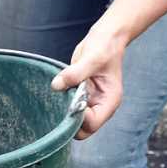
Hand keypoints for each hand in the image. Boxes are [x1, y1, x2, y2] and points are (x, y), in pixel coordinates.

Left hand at [53, 24, 125, 138]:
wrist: (105, 38)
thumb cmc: (104, 47)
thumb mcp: (92, 58)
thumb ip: (75, 73)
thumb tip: (57, 85)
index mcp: (109, 101)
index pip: (93, 123)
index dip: (79, 118)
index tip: (70, 101)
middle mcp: (100, 105)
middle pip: (83, 129)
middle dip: (70, 120)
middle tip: (60, 102)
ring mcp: (90, 102)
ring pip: (74, 121)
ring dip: (64, 113)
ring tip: (59, 95)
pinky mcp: (80, 96)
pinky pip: (69, 108)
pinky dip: (61, 104)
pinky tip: (57, 91)